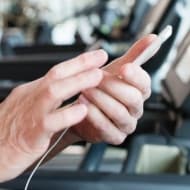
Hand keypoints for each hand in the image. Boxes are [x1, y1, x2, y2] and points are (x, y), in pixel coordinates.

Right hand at [0, 50, 107, 181]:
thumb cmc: (12, 129)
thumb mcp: (31, 106)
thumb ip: (50, 99)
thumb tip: (72, 91)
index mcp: (34, 92)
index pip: (58, 72)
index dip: (79, 62)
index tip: (97, 56)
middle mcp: (33, 98)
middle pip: (57, 75)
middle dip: (81, 65)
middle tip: (101, 57)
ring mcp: (32, 114)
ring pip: (54, 92)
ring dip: (77, 82)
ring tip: (97, 76)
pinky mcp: (32, 134)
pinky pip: (50, 122)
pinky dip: (67, 115)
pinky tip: (82, 110)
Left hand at [71, 34, 155, 144]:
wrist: (83, 108)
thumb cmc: (100, 88)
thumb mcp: (115, 70)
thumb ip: (133, 56)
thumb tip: (152, 38)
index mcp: (139, 92)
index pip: (145, 84)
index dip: (136, 76)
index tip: (124, 68)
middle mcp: (135, 109)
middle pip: (133, 98)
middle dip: (113, 86)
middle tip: (96, 78)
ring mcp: (126, 124)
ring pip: (119, 112)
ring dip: (101, 99)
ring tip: (85, 90)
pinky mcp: (115, 136)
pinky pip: (108, 127)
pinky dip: (95, 116)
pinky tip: (84, 106)